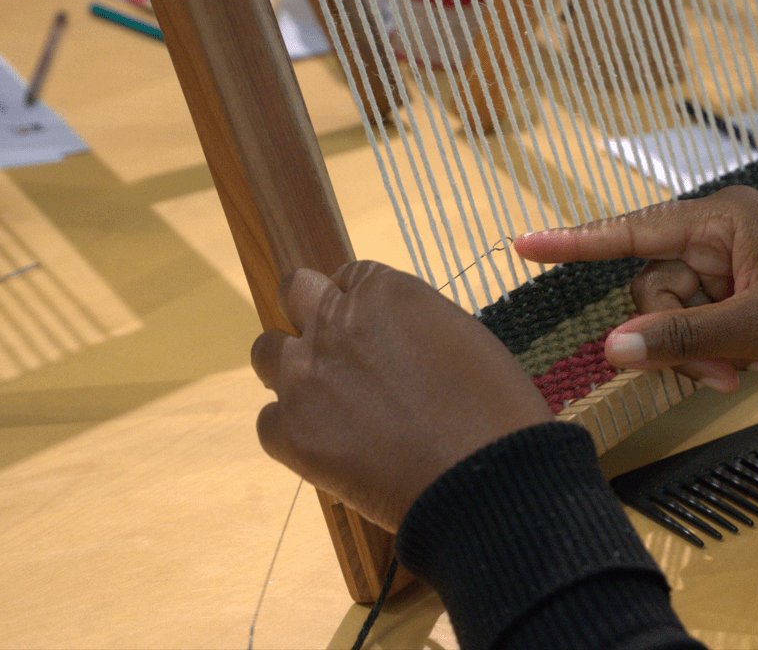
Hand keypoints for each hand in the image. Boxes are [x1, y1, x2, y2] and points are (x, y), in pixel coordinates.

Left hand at [252, 262, 552, 531]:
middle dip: (310, 314)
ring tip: (327, 402)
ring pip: (265, 353)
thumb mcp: (460, 335)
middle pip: (294, 292)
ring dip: (291, 369)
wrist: (483, 480)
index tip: (373, 332)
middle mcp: (333, 321)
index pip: (348, 276)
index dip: (359, 305)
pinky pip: (269, 421)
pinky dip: (293, 432)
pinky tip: (331, 448)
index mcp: (382, 290)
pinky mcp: (289, 432)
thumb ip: (411, 322)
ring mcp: (304, 376)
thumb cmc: (491, 407)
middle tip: (336, 351)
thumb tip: (390, 336)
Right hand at [514, 186, 757, 391]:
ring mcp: (724, 264)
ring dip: (693, 350)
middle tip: (717, 370)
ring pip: (669, 312)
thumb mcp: (757, 326)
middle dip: (673, 334)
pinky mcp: (733, 291)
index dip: (575, 242)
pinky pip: (693, 323)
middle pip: (651, 286)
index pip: (633, 230)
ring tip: (736, 372)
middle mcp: (715, 234)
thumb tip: (610, 349)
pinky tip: (740, 367)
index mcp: (720, 218)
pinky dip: (708, 351)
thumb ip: (680, 337)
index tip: (522, 244)